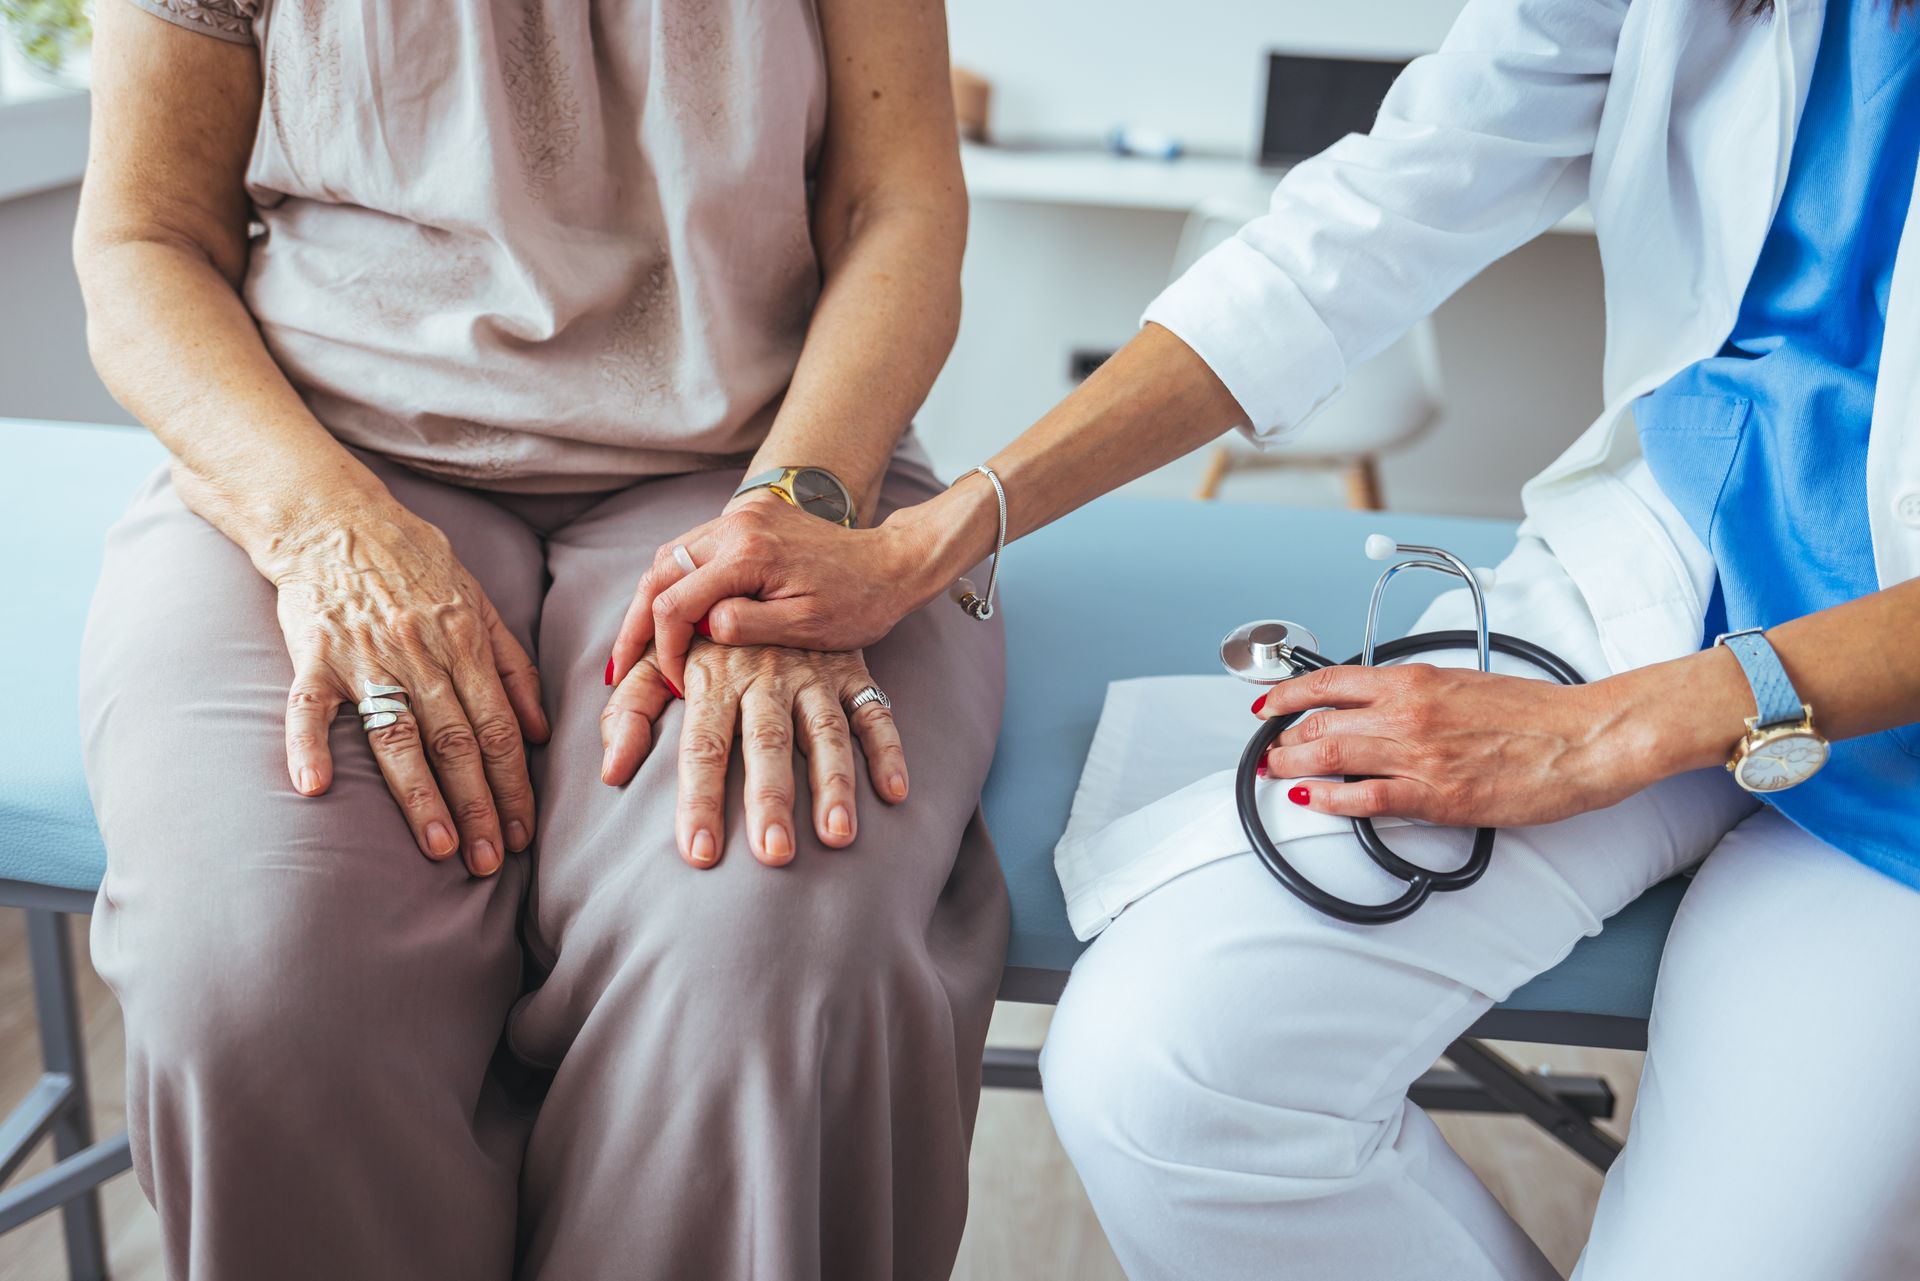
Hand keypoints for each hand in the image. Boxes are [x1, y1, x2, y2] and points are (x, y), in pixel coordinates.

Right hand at [263, 494, 549, 875]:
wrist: (332, 515)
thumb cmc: (412, 561)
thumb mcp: (479, 600)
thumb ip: (513, 664)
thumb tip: (540, 730)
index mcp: (465, 642)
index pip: (499, 727)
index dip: (513, 784)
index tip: (521, 835)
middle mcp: (421, 652)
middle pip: (457, 741)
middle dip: (479, 805)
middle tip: (489, 861)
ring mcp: (366, 655)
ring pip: (398, 735)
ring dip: (420, 796)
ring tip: (439, 846)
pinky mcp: (312, 653)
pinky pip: (307, 705)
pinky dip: (308, 745)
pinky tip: (315, 789)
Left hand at [599, 637, 907, 868]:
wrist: (764, 563)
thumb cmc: (702, 631)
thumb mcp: (659, 659)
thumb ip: (630, 709)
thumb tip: (611, 771)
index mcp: (714, 676)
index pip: (702, 746)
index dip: (700, 799)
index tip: (700, 854)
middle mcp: (765, 676)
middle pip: (766, 743)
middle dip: (770, 799)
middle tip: (773, 855)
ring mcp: (813, 674)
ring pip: (826, 732)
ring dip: (835, 784)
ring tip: (838, 836)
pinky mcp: (850, 669)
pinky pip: (875, 711)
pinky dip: (888, 749)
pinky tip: (895, 794)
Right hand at [610, 488, 981, 690]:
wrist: (894, 562)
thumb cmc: (858, 602)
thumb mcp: (805, 626)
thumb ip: (747, 626)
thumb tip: (700, 628)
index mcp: (748, 554)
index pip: (675, 601)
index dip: (662, 647)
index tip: (672, 682)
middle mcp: (737, 524)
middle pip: (659, 571)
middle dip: (636, 621)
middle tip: (619, 666)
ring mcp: (741, 516)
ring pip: (671, 556)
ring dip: (651, 599)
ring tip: (638, 645)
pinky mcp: (749, 519)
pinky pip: (695, 550)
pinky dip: (675, 583)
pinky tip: (670, 615)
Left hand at [1255, 664, 1645, 827]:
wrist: (1582, 738)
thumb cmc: (1534, 713)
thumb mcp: (1461, 683)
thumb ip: (1415, 693)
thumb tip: (1377, 703)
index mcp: (1414, 680)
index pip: (1329, 681)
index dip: (1287, 694)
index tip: (1268, 704)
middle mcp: (1407, 712)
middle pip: (1320, 722)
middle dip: (1283, 738)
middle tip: (1269, 751)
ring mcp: (1418, 755)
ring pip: (1331, 758)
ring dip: (1294, 766)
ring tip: (1277, 773)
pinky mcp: (1436, 796)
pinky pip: (1365, 800)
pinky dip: (1329, 800)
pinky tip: (1311, 800)